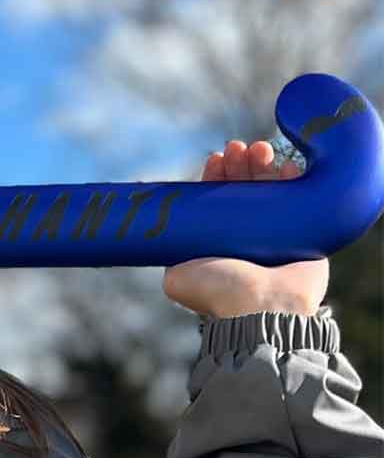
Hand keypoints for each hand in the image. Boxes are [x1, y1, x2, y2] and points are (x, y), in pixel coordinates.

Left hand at [161, 140, 328, 319]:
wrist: (261, 308)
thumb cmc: (219, 293)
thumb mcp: (177, 276)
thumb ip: (166, 255)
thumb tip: (150, 237)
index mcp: (219, 242)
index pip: (218, 200)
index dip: (216, 177)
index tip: (215, 160)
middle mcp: (248, 237)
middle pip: (246, 189)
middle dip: (241, 165)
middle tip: (236, 150)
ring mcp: (278, 234)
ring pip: (272, 190)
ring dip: (265, 165)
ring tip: (259, 149)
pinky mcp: (307, 234)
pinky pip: (303, 199)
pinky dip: (295, 179)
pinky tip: (286, 165)